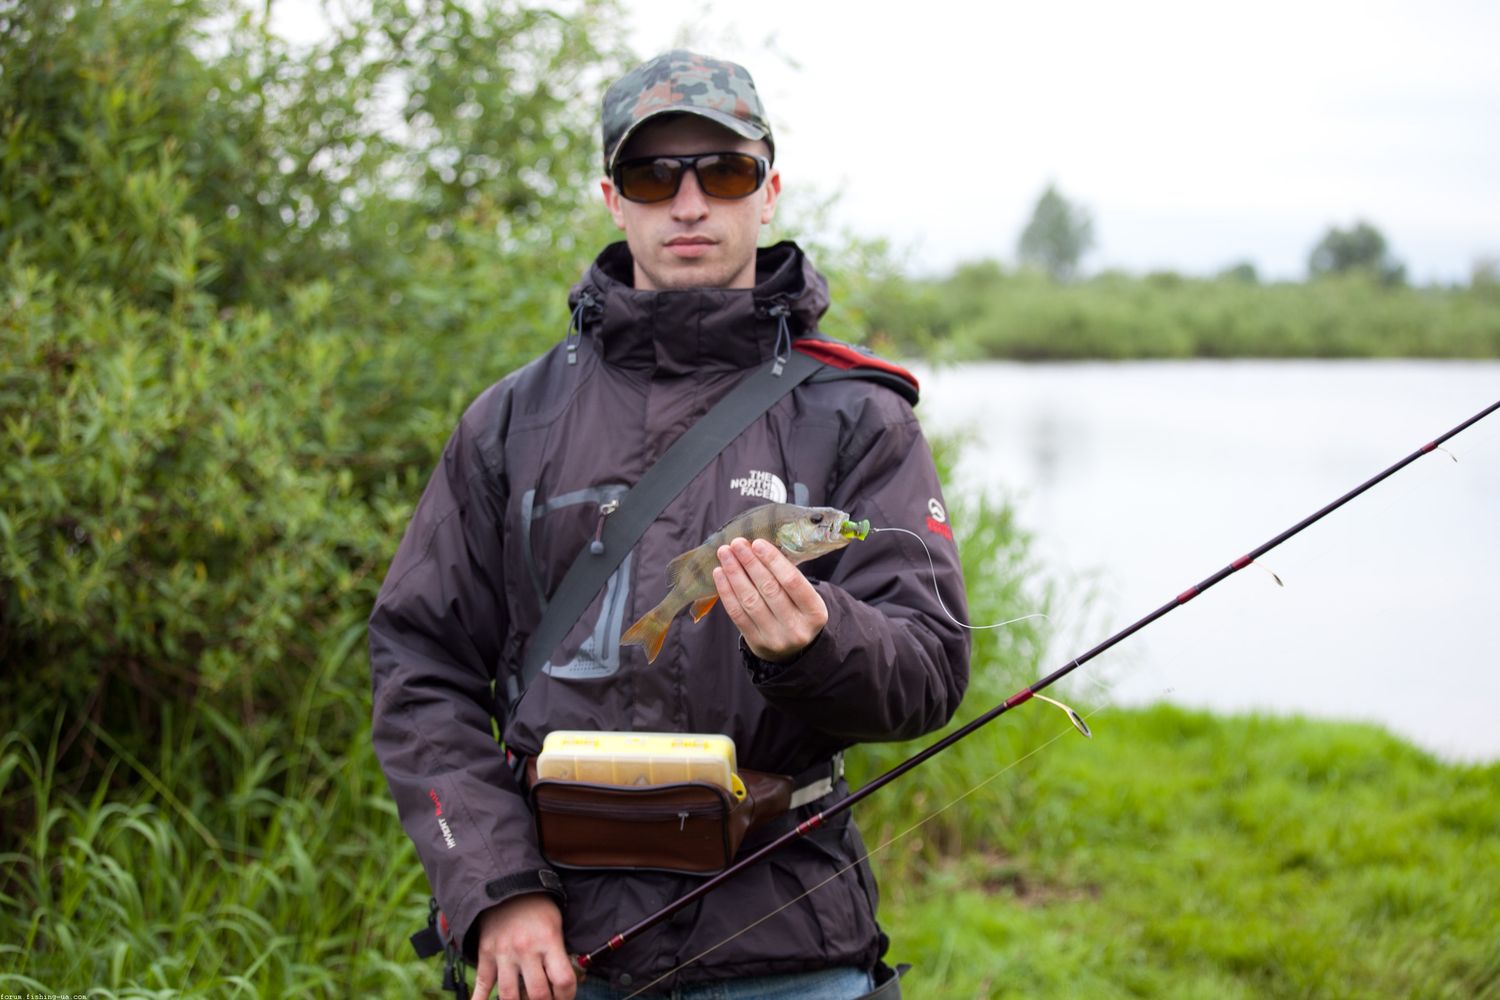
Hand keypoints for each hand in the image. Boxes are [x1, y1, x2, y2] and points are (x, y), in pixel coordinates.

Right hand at [469, 893, 575, 999]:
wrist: (507, 885)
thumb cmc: (537, 908)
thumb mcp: (556, 925)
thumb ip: (559, 954)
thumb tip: (564, 984)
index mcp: (548, 940)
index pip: (563, 980)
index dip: (567, 996)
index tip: (565, 997)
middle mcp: (526, 949)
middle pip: (538, 994)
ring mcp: (503, 953)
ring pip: (509, 995)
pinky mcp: (485, 953)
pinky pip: (482, 982)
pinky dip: (480, 998)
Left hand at [713, 537, 827, 662]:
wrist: (793, 650)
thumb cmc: (797, 612)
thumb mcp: (804, 598)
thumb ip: (787, 577)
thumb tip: (756, 547)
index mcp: (815, 612)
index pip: (792, 581)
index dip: (773, 560)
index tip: (757, 543)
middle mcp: (797, 628)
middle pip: (769, 589)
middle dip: (750, 563)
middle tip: (736, 544)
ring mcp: (776, 638)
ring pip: (750, 600)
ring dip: (735, 574)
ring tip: (725, 554)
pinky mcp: (756, 643)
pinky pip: (737, 614)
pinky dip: (726, 591)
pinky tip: (720, 574)